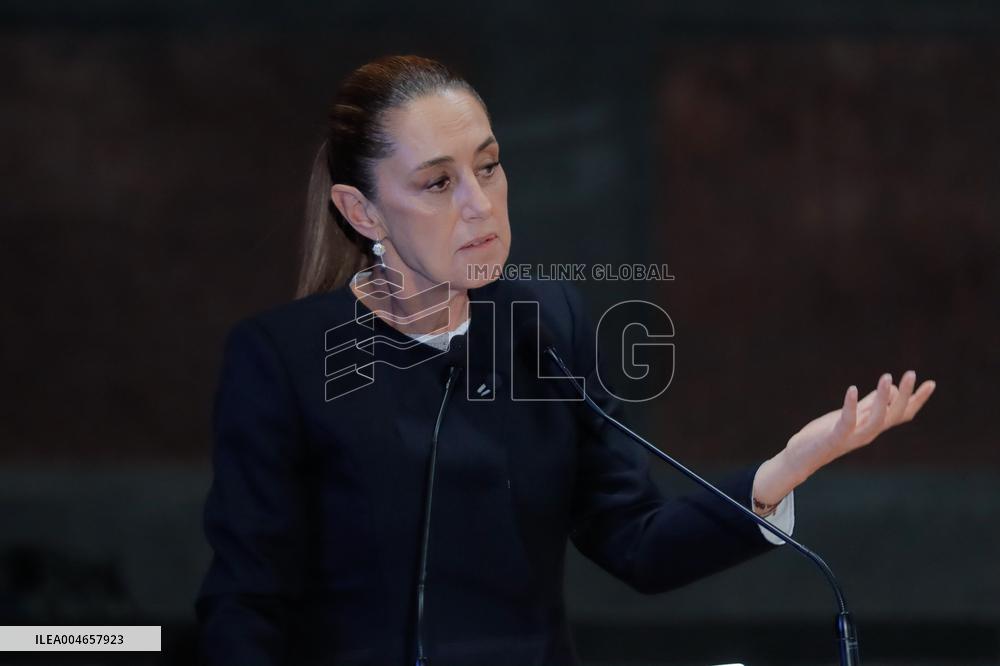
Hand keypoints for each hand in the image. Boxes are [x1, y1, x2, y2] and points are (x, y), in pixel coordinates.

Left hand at [783, 370, 936, 482]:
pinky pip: (847, 421)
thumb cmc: (826, 434)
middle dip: (906, 395)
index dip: (917, 400)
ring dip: (884, 398)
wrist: (802, 456)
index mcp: (873, 426)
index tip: (931, 383)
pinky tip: (852, 389)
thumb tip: (887, 389)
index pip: (902, 414)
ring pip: (877, 420)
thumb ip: (869, 404)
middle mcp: (868, 433)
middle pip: (895, 415)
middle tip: (911, 373)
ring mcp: (853, 436)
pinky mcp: (835, 437)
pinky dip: (851, 406)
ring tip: (887, 377)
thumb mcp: (851, 415)